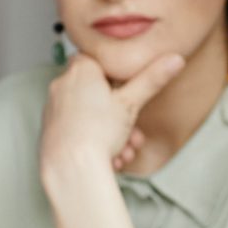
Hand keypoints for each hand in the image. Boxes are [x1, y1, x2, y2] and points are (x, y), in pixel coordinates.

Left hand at [38, 51, 183, 184]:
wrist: (71, 168)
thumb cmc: (98, 132)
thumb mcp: (132, 103)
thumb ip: (152, 79)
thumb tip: (175, 59)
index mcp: (81, 69)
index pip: (101, 60)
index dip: (120, 77)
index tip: (131, 91)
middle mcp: (62, 84)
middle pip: (99, 92)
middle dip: (123, 115)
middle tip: (135, 132)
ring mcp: (54, 107)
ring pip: (92, 115)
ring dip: (114, 133)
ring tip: (126, 151)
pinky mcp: (51, 129)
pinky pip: (79, 130)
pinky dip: (96, 141)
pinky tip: (111, 159)